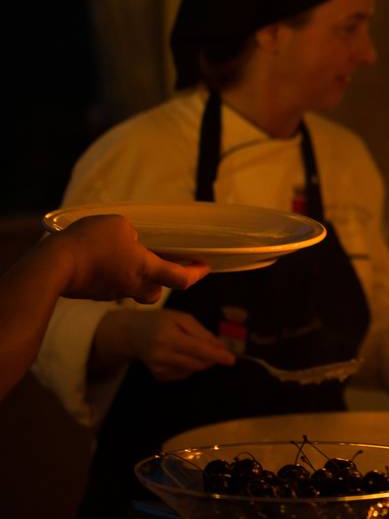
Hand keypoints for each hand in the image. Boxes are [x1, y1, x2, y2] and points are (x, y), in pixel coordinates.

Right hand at [55, 215, 208, 302]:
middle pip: (157, 291)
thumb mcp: (120, 226)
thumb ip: (133, 234)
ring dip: (138, 277)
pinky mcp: (93, 292)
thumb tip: (131, 241)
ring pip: (133, 289)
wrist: (53, 266)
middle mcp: (133, 287)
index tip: (206, 267)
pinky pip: (112, 285)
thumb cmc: (91, 242)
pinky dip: (115, 274)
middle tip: (166, 264)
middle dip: (164, 280)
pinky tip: (106, 260)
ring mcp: (111, 292)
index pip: (181, 279)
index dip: (197, 273)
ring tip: (132, 257)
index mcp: (147, 271)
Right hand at [96, 308, 234, 380]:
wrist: (133, 333)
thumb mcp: (182, 318)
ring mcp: (159, 368)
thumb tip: (220, 347)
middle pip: (198, 363)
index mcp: (169, 336)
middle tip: (217, 350)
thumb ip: (202, 333)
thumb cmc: (161, 321)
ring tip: (191, 346)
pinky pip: (184, 374)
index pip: (198, 350)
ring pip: (193, 369)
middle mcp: (162, 355)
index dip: (217, 355)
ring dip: (201, 361)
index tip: (231, 360)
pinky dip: (189, 365)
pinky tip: (180, 354)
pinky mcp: (158, 375)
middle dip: (212, 358)